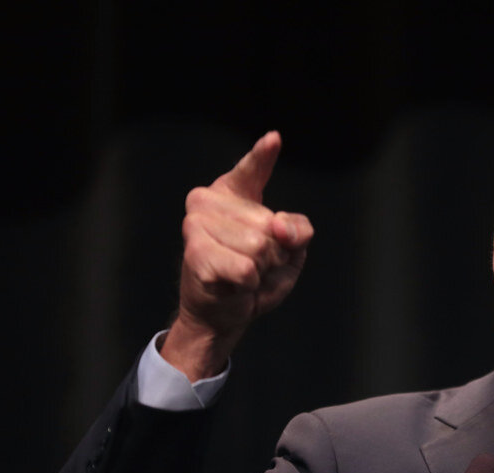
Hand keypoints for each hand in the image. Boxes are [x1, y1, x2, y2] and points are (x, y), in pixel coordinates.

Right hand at [161, 131, 313, 380]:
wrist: (226, 312)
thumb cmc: (255, 276)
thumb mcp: (290, 251)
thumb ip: (298, 230)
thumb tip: (281, 228)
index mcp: (232, 194)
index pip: (251, 170)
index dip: (262, 156)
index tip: (274, 140)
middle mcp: (208, 201)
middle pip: (270, 224)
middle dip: (275, 252)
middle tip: (256, 264)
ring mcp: (197, 226)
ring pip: (259, 247)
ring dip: (261, 269)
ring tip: (245, 273)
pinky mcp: (195, 253)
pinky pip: (245, 268)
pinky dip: (250, 283)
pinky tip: (234, 284)